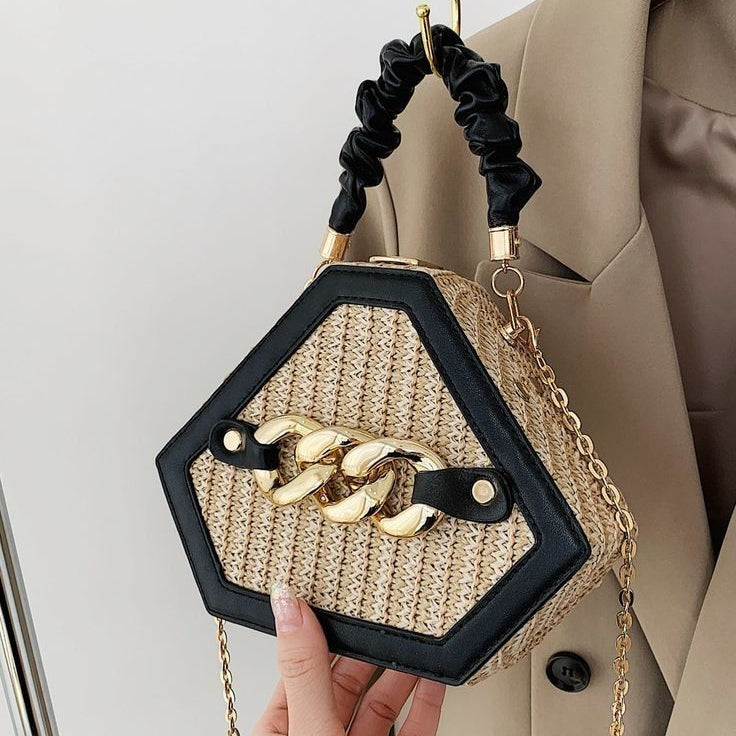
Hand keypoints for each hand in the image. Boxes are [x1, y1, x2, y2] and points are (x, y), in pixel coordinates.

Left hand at [253, 583, 445, 735]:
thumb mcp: (312, 731)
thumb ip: (307, 673)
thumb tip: (290, 608)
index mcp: (283, 734)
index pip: (299, 671)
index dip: (317, 633)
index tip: (334, 598)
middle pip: (346, 684)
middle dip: (367, 649)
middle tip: (382, 611)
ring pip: (381, 704)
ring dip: (400, 672)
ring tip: (413, 635)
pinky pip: (414, 730)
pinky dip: (425, 702)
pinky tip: (433, 679)